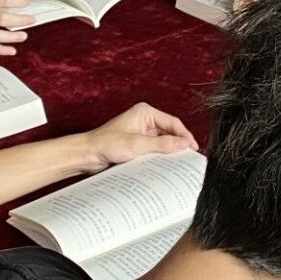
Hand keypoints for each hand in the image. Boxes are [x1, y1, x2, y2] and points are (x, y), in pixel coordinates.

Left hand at [79, 102, 197, 171]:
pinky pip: (154, 150)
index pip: (173, 123)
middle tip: (189, 158)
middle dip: (178, 145)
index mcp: (145, 113)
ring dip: (169, 152)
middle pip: (169, 133)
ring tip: (179, 164)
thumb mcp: (137, 145)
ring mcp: (141, 133)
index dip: (185, 135)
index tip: (193, 148)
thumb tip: (184, 144)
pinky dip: (160, 157)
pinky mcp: (138, 145)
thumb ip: (162, 145)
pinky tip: (165, 166)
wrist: (87, 156)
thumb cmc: (106, 145)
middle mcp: (145, 121)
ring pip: (163, 143)